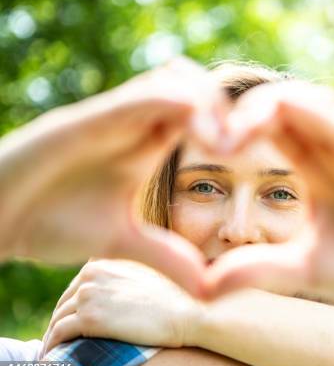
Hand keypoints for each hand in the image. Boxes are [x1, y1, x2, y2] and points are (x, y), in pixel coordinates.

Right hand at [0, 57, 226, 296]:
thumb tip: (207, 285)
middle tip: (243, 144)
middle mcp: (133, 123)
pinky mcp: (84, 119)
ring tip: (222, 142)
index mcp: (146, 143)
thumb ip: (164, 256)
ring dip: (205, 102)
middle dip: (227, 108)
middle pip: (194, 86)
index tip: (250, 157)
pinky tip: (196, 130)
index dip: (232, 126)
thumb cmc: (51, 220)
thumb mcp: (121, 242)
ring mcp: (110, 117)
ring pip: (171, 79)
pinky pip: (138, 96)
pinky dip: (171, 102)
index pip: (200, 113)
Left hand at [41, 259, 202, 354]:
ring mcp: (89, 295)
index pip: (77, 285)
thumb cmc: (172, 298)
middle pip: (64, 301)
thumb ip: (122, 273)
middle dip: (60, 321)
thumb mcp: (144, 273)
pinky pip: (59, 334)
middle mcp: (92, 274)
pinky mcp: (89, 318)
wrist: (187, 312)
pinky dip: (52, 347)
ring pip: (57, 318)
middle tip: (60, 341)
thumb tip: (109, 291)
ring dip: (53, 337)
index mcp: (104, 261)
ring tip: (53, 353)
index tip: (73, 321)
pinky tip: (53, 358)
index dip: (73, 305)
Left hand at [201, 81, 333, 313]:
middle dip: (237, 107)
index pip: (267, 129)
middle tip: (199, 125)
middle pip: (278, 107)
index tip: (195, 139)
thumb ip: (256, 269)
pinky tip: (265, 119)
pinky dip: (302, 110)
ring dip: (262, 106)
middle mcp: (329, 152)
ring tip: (227, 133)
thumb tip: (205, 287)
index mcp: (312, 170)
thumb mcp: (299, 270)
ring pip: (304, 101)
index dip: (230, 125)